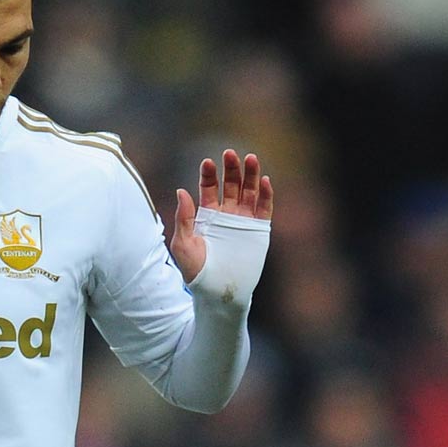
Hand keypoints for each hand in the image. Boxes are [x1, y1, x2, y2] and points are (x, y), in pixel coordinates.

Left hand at [170, 148, 273, 282]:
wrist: (216, 293)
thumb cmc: (196, 272)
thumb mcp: (183, 244)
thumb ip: (184, 218)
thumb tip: (181, 190)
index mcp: (207, 215)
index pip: (209, 187)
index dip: (209, 174)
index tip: (208, 162)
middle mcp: (227, 214)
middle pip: (231, 184)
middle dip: (231, 168)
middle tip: (230, 154)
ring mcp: (243, 221)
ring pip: (249, 192)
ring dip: (250, 175)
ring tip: (251, 158)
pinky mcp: (258, 231)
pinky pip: (264, 209)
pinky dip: (266, 194)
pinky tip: (264, 180)